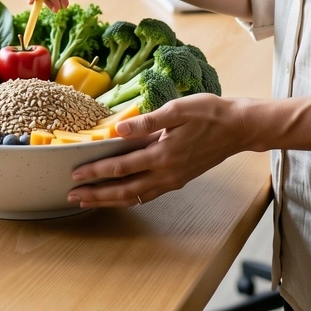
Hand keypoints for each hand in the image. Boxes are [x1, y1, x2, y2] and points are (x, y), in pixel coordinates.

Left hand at [67, 94, 248, 207]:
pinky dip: (130, 198)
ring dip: (110, 200)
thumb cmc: (209, 113)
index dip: (96, 171)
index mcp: (162, 154)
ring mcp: (173, 179)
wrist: (238, 127)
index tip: (75, 174)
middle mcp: (166, 172)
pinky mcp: (179, 179)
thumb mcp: (177, 109)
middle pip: (123, 189)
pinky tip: (121, 196)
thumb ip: (147, 121)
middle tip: (72, 195)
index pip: (120, 166)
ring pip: (135, 196)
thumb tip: (118, 130)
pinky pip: (148, 194)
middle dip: (96, 194)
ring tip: (90, 201)